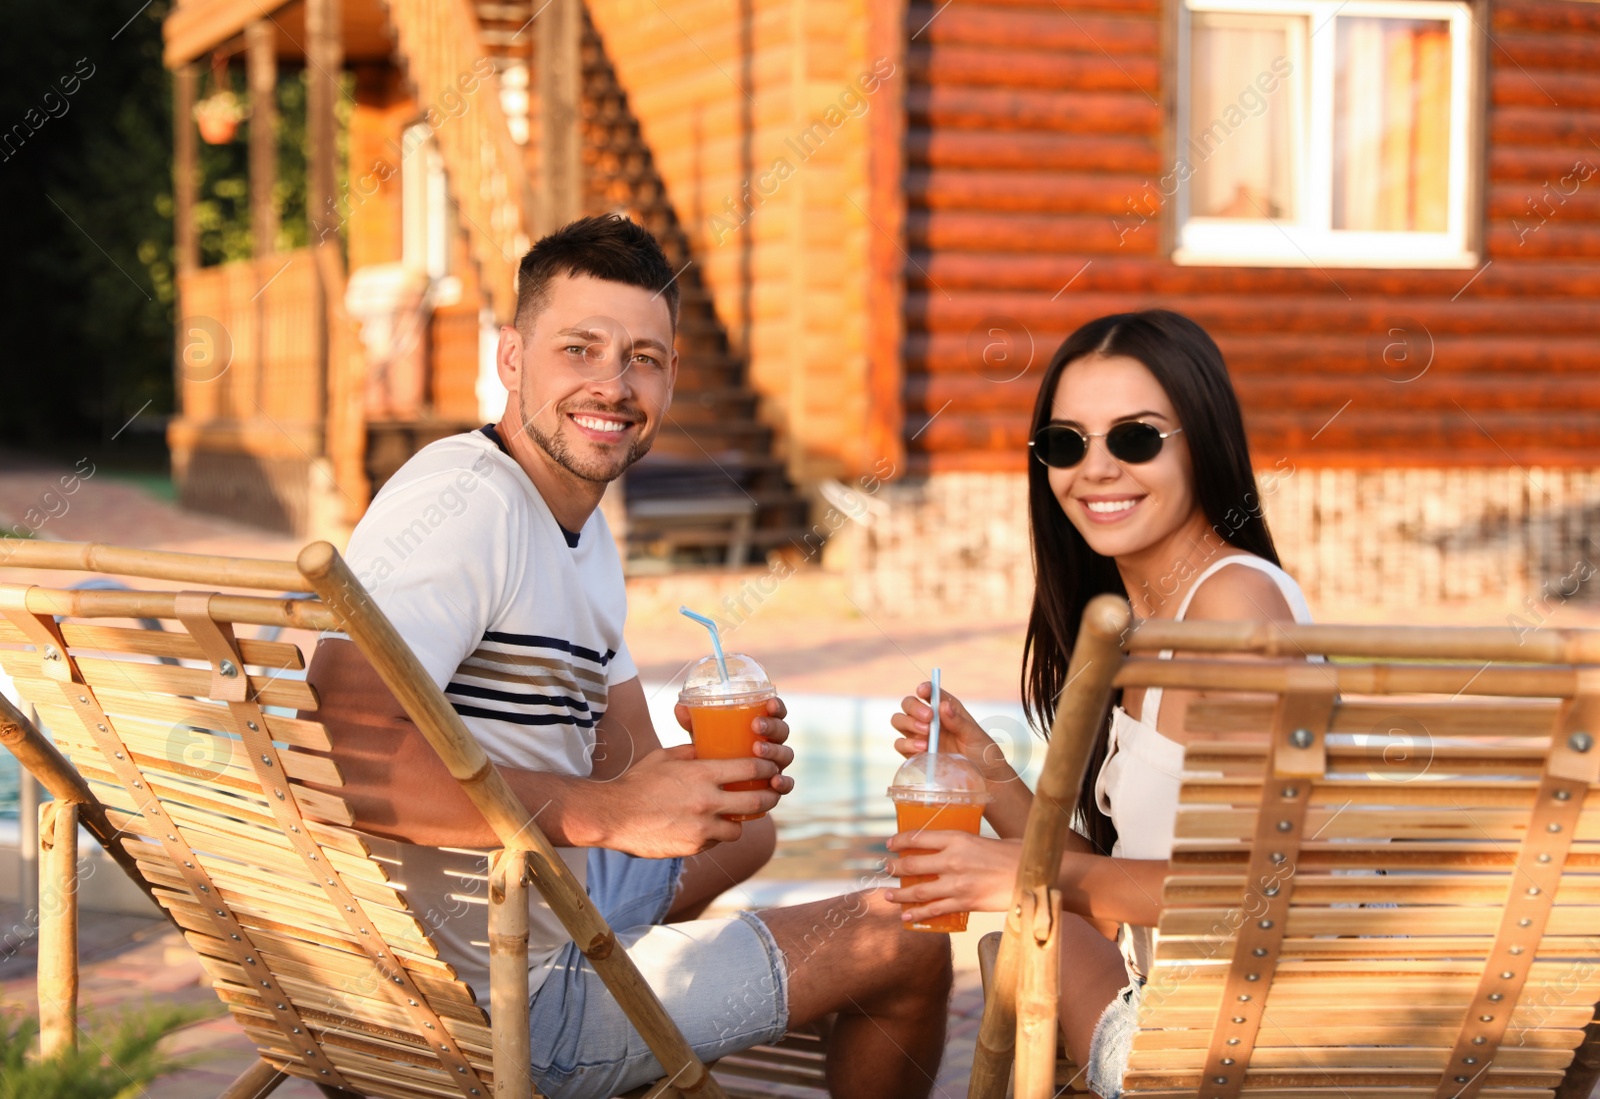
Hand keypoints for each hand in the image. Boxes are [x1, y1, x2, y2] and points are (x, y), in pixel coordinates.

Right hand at [603, 744, 783, 857]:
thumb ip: (693, 752)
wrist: (614, 815)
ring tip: (735, 814)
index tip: (771, 768)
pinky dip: (716, 835)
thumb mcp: (667, 756)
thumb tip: (711, 747)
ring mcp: (702, 828)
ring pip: (739, 828)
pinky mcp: (694, 847)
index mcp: (702, 774)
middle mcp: (707, 802)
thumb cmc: (638, 781)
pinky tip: (707, 827)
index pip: (750, 770)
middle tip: (771, 793)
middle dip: (770, 797)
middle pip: (757, 802)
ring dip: (740, 820)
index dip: (767, 769)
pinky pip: (716, 841)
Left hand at [675, 694, 794, 794]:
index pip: (775, 712)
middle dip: (772, 727)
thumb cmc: (711, 753)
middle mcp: (772, 743)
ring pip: (785, 755)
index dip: (777, 706)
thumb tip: (680, 707)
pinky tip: (775, 781)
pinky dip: (784, 782)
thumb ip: (693, 722)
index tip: (768, 703)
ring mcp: (775, 765)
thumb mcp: (702, 736)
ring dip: (774, 751)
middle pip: (782, 732)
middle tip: (755, 725)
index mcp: (760, 726)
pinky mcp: (773, 786)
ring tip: (758, 749)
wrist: (713, 789)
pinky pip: (786, 785)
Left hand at [883, 831, 1020, 924]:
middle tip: (887, 868)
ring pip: (918, 890)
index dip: (900, 841)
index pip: (919, 837)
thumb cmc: (1016, 854)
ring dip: (899, 893)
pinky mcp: (964, 903)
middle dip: (894, 868)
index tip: (890, 844)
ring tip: (888, 894)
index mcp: (958, 838)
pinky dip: (918, 914)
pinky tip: (907, 916)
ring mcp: (957, 883)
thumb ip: (968, 845)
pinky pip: (935, 910)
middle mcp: (952, 859)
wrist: (1034, 875)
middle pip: (912, 864)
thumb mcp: (987, 840)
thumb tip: (955, 849)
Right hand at [890, 683, 1000, 771]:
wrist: (984, 780)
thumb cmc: (983, 754)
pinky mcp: (914, 754)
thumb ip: (959, 721)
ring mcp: (920, 736)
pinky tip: (923, 749)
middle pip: (908, 704)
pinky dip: (907, 744)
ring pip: (899, 720)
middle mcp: (929, 720)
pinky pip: (900, 744)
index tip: (924, 692)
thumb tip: (944, 706)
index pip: (930, 692)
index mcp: (946, 709)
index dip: (924, 688)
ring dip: (908, 723)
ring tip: (927, 733)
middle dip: (914, 707)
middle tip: (929, 717)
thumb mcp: (975, 736)